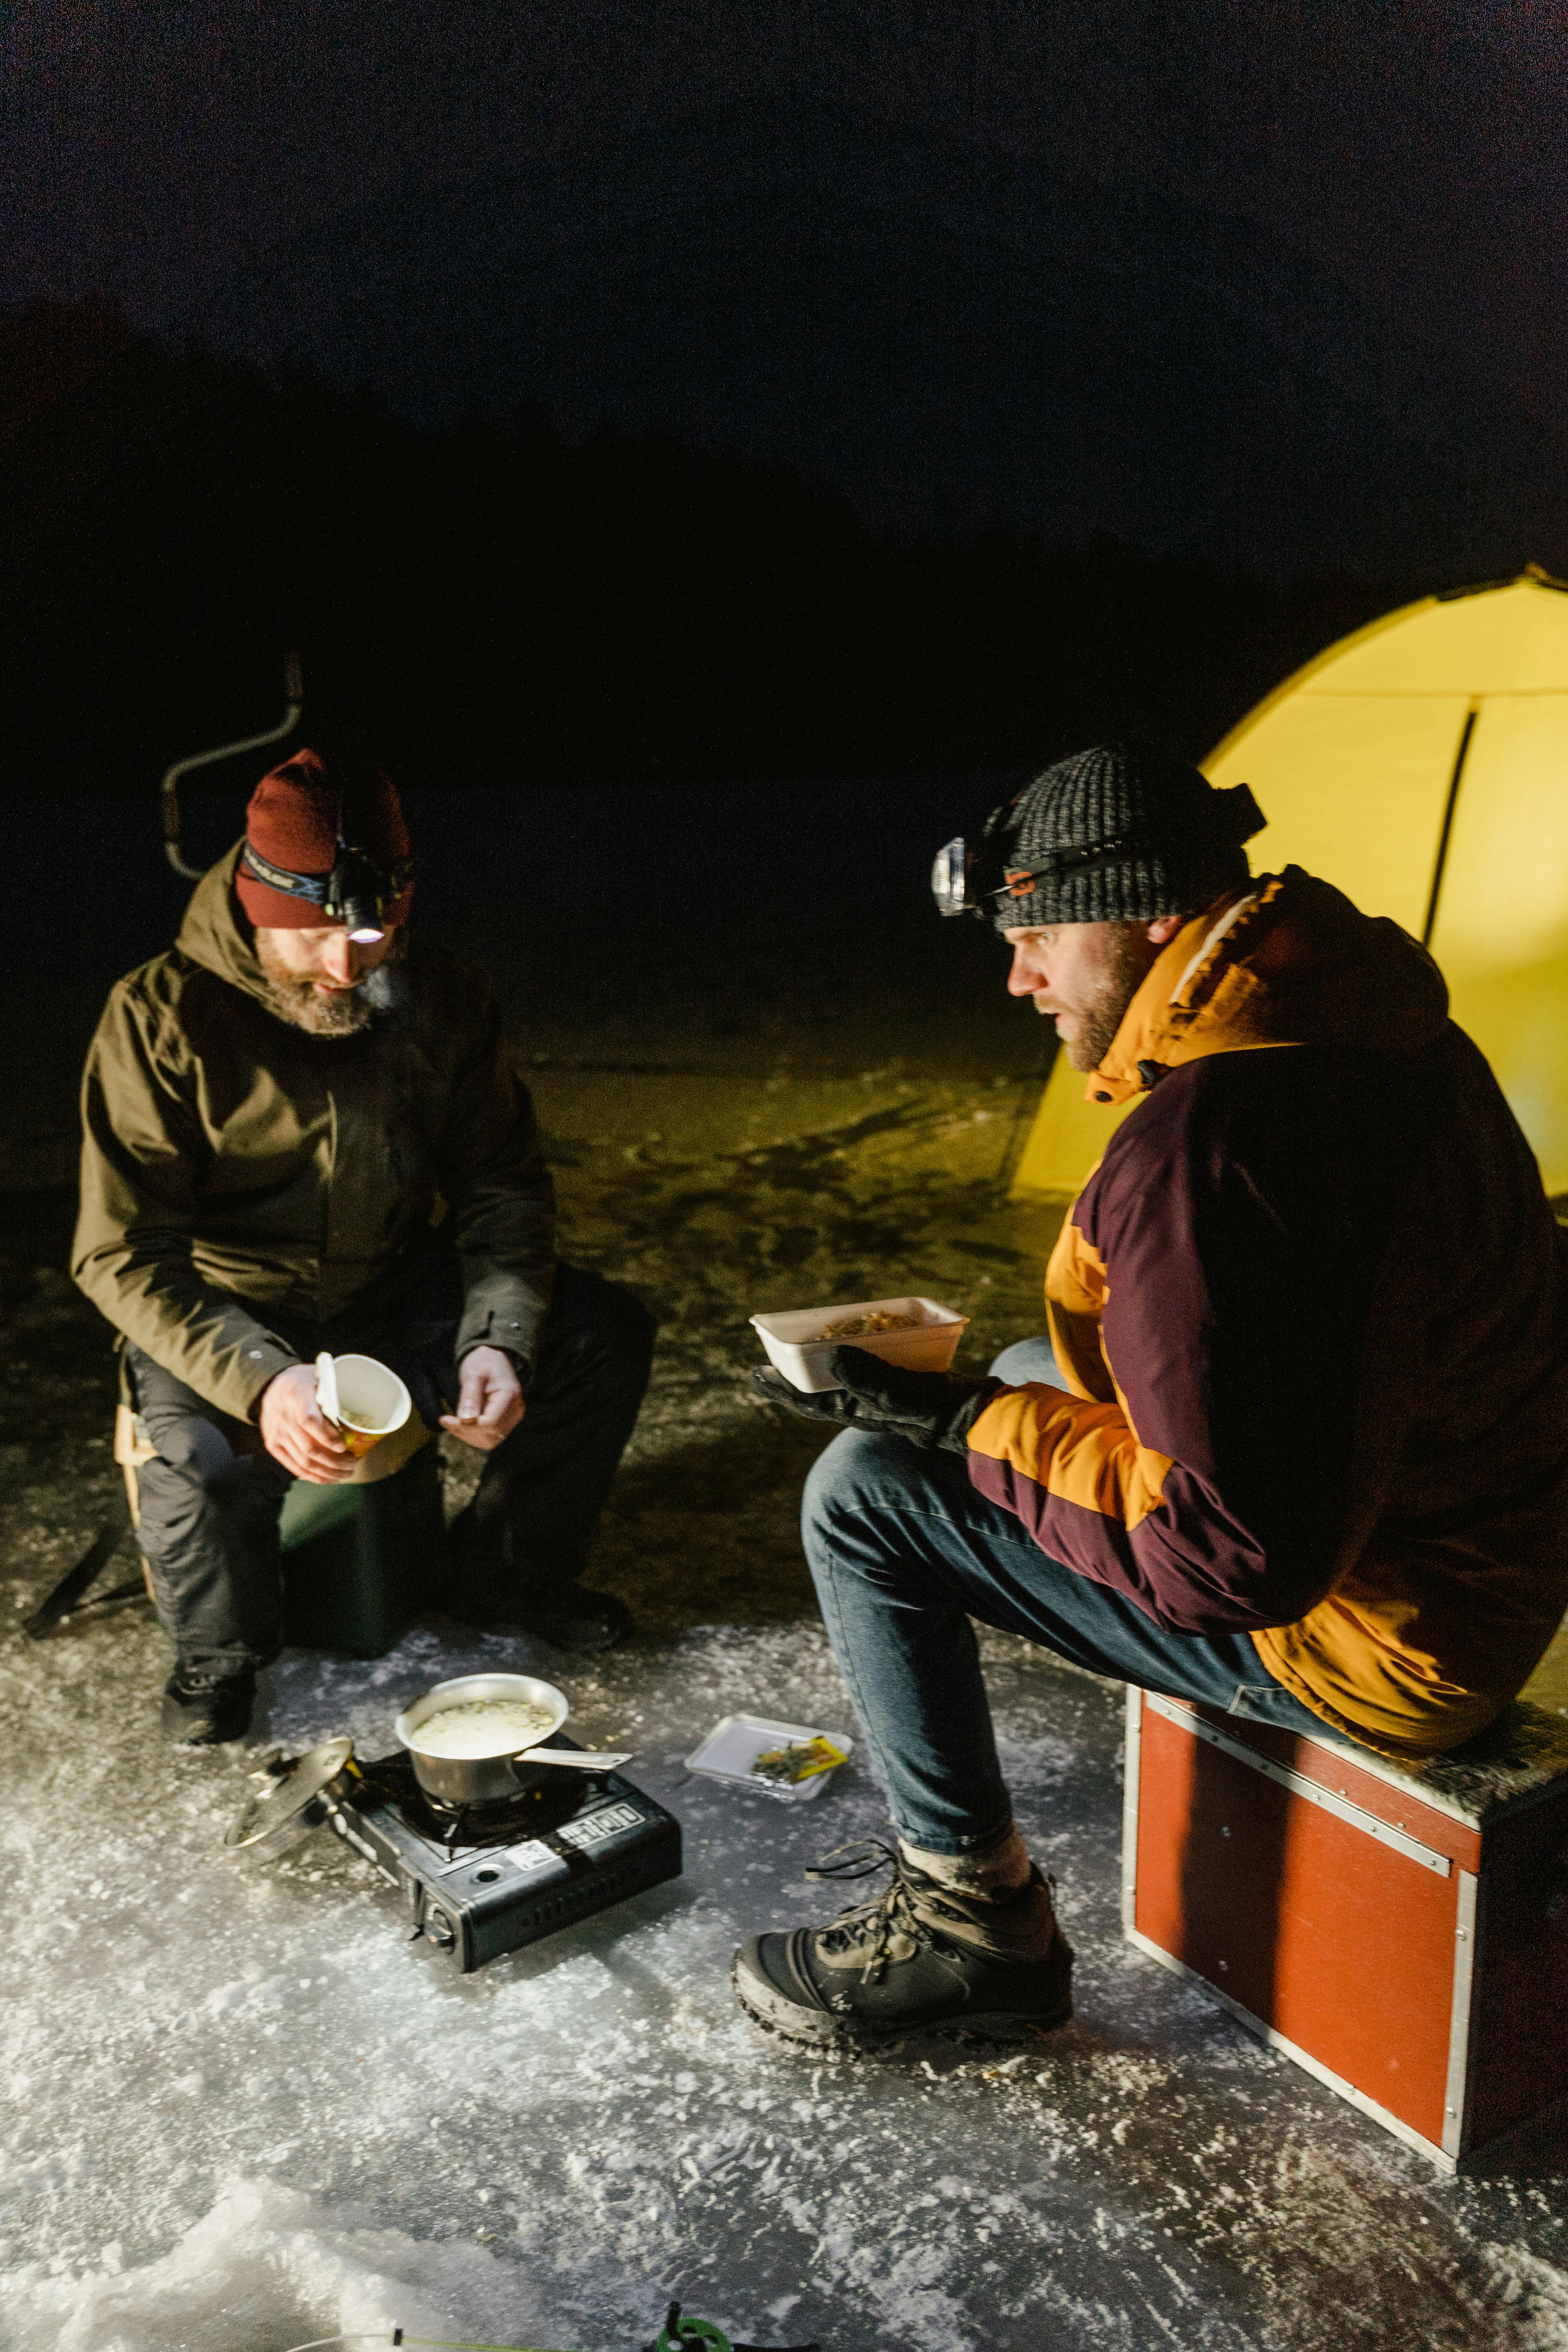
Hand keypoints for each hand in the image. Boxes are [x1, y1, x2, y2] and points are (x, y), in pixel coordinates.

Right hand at [258, 1362, 355, 1482]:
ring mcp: (277, 1434)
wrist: (269, 1386)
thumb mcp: (318, 1376)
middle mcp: (284, 1417)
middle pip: (309, 1448)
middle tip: (353, 1464)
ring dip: (327, 1472)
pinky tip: (329, 1478)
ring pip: (303, 1461)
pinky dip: (313, 1476)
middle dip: (334, 1461)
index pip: (309, 1421)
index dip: (327, 1437)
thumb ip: (334, 1392)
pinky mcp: (273, 1445)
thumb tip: (357, 1412)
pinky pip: (294, 1466)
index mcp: (296, 1396)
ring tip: (346, 1474)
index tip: (344, 1446)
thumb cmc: (302, 1381)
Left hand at [440, 1345, 524, 1450]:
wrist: (493, 1360)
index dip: (467, 1426)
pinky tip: (460, 1425)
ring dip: (468, 1436)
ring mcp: (512, 1419)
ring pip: (490, 1441)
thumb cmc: (483, 1362)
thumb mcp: (473, 1373)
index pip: (490, 1423)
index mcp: (510, 1396)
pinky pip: (489, 1439)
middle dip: (465, 1431)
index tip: (445, 1418)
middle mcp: (515, 1410)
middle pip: (490, 1435)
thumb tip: (465, 1420)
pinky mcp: (506, 1423)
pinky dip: (472, 1436)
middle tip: (445, 1420)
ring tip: (451, 1423)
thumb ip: (470, 1396)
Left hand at [750, 1346, 1001, 1453]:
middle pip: (816, 1392)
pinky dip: (848, 1361)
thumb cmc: (932, 1406)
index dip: (780, 1387)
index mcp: (854, 1410)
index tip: (755, 1374)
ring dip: (816, 1370)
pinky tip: (848, 1349)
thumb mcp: (898, 1390)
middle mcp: (861, 1406)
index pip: (808, 1400)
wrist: (968, 1417)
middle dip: (791, 1379)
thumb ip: (868, 1376)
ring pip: (837, 1384)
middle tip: (767, 1364)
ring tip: (799, 1355)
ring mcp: (877, 1398)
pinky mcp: (895, 1387)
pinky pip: (861, 1374)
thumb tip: (833, 1357)